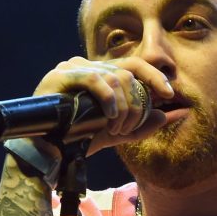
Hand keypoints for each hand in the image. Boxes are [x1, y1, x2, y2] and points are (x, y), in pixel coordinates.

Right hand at [33, 56, 174, 155]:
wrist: (46, 150)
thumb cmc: (76, 138)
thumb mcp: (115, 133)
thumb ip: (140, 126)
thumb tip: (167, 115)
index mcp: (101, 75)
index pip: (134, 65)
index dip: (155, 76)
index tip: (169, 94)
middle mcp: (88, 66)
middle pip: (127, 72)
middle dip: (137, 102)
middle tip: (129, 127)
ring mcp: (74, 68)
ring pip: (114, 77)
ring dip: (123, 107)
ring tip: (116, 128)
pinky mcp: (61, 76)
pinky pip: (95, 79)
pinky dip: (108, 98)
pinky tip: (110, 116)